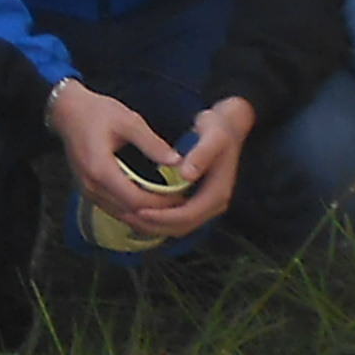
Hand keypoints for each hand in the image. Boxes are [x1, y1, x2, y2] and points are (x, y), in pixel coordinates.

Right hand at [48, 80, 184, 228]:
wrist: (66, 111)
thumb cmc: (96, 112)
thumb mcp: (128, 121)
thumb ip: (152, 144)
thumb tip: (177, 162)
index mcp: (101, 169)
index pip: (137, 200)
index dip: (161, 203)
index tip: (182, 197)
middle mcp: (92, 186)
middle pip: (130, 214)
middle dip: (158, 214)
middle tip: (182, 207)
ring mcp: (89, 191)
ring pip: (122, 216)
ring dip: (147, 217)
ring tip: (171, 209)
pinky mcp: (89, 191)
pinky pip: (115, 209)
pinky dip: (134, 212)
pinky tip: (151, 206)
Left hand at [129, 97, 255, 238]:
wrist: (228, 128)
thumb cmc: (218, 129)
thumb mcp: (213, 137)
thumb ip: (201, 155)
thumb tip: (186, 175)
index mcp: (217, 193)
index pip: (188, 215)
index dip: (163, 216)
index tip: (138, 210)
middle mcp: (214, 204)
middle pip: (182, 227)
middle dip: (154, 224)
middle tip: (126, 215)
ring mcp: (206, 204)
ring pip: (179, 226)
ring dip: (154, 225)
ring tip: (127, 214)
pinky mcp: (198, 200)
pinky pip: (177, 218)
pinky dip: (158, 218)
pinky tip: (138, 209)